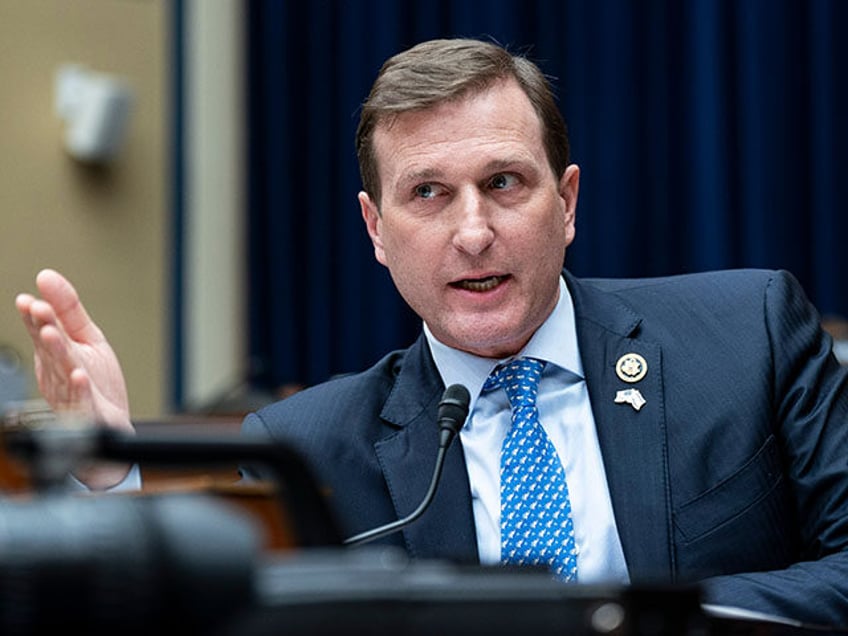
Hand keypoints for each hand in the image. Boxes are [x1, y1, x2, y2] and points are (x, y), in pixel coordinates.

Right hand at [16, 269, 133, 488]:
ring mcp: (70, 394)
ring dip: (57, 353)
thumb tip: (47, 276)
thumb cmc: (97, 383)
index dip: (36, 316)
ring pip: (62, 372)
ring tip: (53, 334)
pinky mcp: (86, 414)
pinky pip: (81, 402)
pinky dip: (80, 390)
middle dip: (44, 328)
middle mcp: (58, 373)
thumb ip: (68, 310)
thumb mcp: (87, 339)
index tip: (29, 300)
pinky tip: (80, 376)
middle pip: (50, 349)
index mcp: (56, 354)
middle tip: (39, 310)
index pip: (42, 331)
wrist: (110, 425)